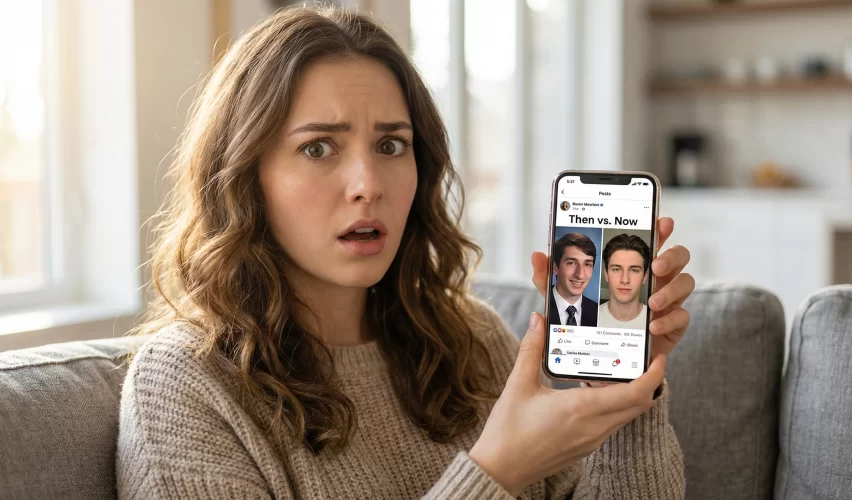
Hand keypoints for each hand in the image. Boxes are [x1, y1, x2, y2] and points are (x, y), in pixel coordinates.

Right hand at [469, 313, 665, 495]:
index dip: (654, 374)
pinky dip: (616, 405)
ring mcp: (592, 440)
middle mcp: (594, 427)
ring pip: (627, 414)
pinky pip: (613, 423)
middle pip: (639, 404)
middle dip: (649, 380)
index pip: (635, 392)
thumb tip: (538, 320)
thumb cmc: (507, 430)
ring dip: (633, 393)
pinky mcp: (586, 447)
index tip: (658, 356)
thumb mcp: (518, 384)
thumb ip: (532, 349)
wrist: (500, 469)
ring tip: (621, 369)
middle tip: (644, 357)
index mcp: (580, 408)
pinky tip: (598, 390)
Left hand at [530, 216, 693, 361]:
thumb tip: (537, 256)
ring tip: (651, 302)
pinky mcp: (672, 326)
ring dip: (671, 290)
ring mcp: (668, 301)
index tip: (662, 221)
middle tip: (654, 265)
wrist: (601, 358)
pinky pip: (683, 317)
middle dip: (671, 256)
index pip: (652, 240)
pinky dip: (669, 320)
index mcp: (634, 265)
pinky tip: (652, 325)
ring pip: (686, 283)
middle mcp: (656, 279)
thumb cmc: (585, 320)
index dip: (660, 228)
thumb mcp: (562, 298)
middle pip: (679, 255)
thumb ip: (548, 278)